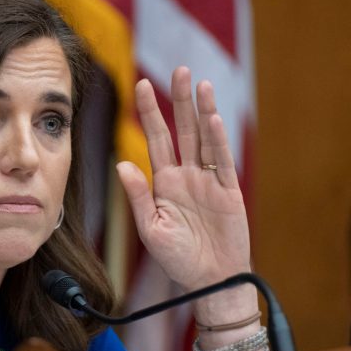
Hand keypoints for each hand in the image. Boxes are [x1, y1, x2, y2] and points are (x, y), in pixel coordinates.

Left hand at [117, 67, 250, 293]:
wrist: (209, 280)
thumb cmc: (178, 257)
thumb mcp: (152, 229)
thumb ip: (139, 197)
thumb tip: (122, 165)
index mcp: (164, 182)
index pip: (156, 139)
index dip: (150, 113)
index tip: (141, 85)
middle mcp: (186, 175)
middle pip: (182, 130)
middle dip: (179, 101)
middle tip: (177, 70)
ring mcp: (209, 181)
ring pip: (205, 139)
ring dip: (202, 112)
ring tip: (199, 84)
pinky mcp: (228, 192)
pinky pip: (222, 162)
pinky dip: (219, 141)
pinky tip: (214, 118)